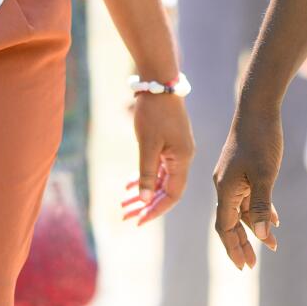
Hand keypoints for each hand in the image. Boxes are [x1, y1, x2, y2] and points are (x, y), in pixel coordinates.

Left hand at [121, 92, 192, 225]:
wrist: (159, 85)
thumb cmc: (154, 113)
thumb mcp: (147, 145)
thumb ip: (147, 174)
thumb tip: (145, 200)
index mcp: (182, 160)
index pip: (172, 195)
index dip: (156, 210)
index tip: (138, 220)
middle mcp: (182, 158)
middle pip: (166, 190)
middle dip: (146, 205)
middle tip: (125, 216)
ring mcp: (176, 151)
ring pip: (160, 180)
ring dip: (143, 193)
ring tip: (123, 204)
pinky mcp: (169, 144)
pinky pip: (159, 168)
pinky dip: (145, 178)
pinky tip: (129, 185)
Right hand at [212, 100, 283, 269]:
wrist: (258, 109)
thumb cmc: (261, 140)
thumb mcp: (265, 175)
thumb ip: (260, 205)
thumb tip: (259, 235)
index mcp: (225, 190)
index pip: (224, 227)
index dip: (233, 248)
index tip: (244, 266)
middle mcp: (224, 186)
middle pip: (230, 223)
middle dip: (242, 244)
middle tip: (252, 265)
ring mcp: (233, 178)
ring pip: (241, 210)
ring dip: (254, 227)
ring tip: (271, 243)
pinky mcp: (242, 170)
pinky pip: (248, 197)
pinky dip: (258, 210)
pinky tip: (273, 219)